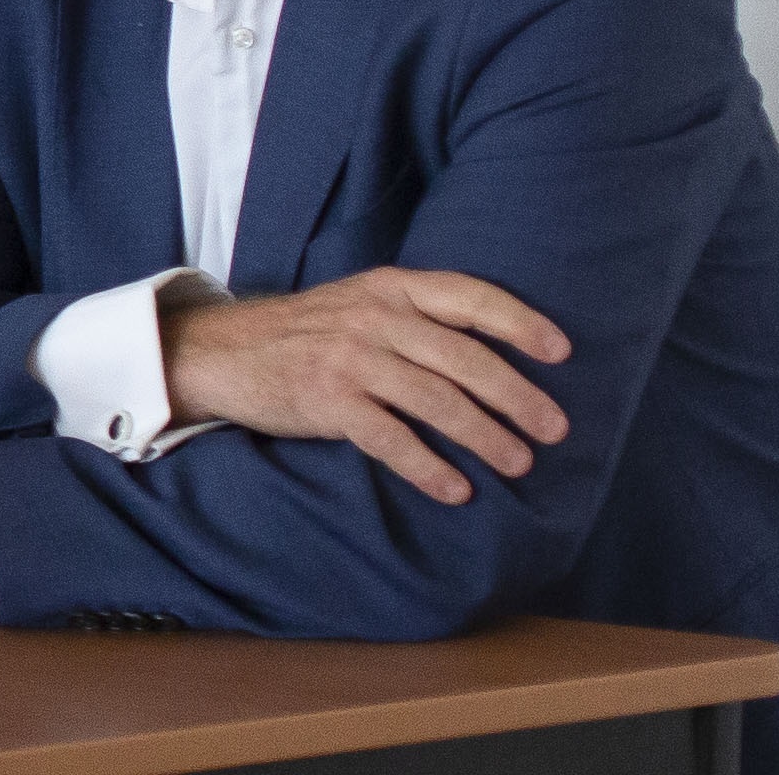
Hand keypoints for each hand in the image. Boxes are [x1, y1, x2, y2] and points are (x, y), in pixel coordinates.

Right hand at [161, 267, 569, 504]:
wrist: (217, 351)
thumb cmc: (300, 334)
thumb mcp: (356, 303)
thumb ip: (412, 316)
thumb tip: (488, 353)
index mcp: (390, 288)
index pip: (471, 298)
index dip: (521, 324)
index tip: (561, 353)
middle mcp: (375, 318)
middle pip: (465, 358)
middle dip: (518, 397)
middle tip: (555, 430)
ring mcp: (350, 358)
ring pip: (437, 400)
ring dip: (485, 437)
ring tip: (517, 463)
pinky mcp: (326, 399)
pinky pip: (391, 438)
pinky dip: (429, 467)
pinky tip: (456, 489)